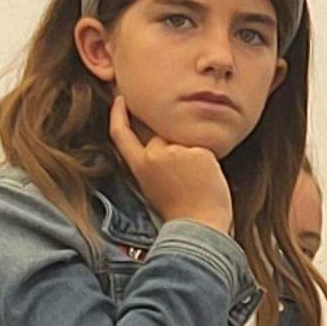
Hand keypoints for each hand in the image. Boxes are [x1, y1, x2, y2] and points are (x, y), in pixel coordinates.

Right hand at [107, 95, 232, 233]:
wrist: (199, 226)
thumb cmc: (180, 211)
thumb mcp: (153, 185)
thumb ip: (153, 162)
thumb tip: (160, 141)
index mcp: (140, 166)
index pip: (121, 134)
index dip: (118, 114)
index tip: (121, 99)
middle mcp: (154, 155)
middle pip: (162, 136)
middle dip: (175, 150)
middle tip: (188, 177)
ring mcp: (176, 152)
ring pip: (185, 142)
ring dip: (192, 158)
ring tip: (197, 184)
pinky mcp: (198, 152)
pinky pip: (204, 149)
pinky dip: (208, 163)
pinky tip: (207, 181)